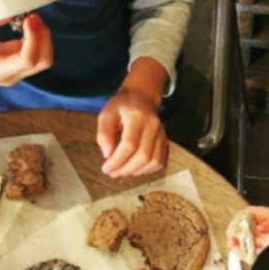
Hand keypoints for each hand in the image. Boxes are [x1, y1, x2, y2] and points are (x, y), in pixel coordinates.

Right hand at [0, 13, 52, 88]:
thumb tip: (10, 8)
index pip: (28, 59)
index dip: (34, 38)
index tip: (28, 18)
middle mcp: (12, 75)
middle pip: (43, 60)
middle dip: (43, 37)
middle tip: (32, 16)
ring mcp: (16, 72)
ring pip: (43, 58)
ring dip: (42, 37)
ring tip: (30, 17)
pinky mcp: (16, 64)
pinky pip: (35, 53)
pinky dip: (36, 37)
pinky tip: (25, 23)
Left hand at [97, 58, 169, 177]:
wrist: (141, 97)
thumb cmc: (121, 106)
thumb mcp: (106, 114)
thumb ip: (103, 133)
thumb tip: (107, 155)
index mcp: (137, 116)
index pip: (129, 144)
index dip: (117, 161)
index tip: (105, 168)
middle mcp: (153, 125)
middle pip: (143, 155)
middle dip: (125, 169)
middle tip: (112, 173)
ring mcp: (161, 133)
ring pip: (153, 161)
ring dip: (136, 171)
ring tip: (122, 171)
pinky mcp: (165, 140)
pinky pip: (160, 161)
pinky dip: (147, 170)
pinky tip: (135, 169)